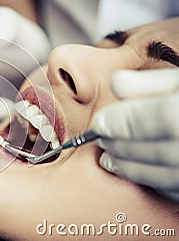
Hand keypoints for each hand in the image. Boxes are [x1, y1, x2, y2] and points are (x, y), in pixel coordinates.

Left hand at [91, 69, 178, 201]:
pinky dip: (152, 182)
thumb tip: (117, 82)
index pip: (136, 123)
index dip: (113, 124)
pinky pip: (172, 191)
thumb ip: (152, 83)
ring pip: (156, 176)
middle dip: (115, 145)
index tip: (100, 124)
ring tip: (110, 161)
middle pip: (142, 151)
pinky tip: (139, 172)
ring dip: (128, 168)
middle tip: (100, 140)